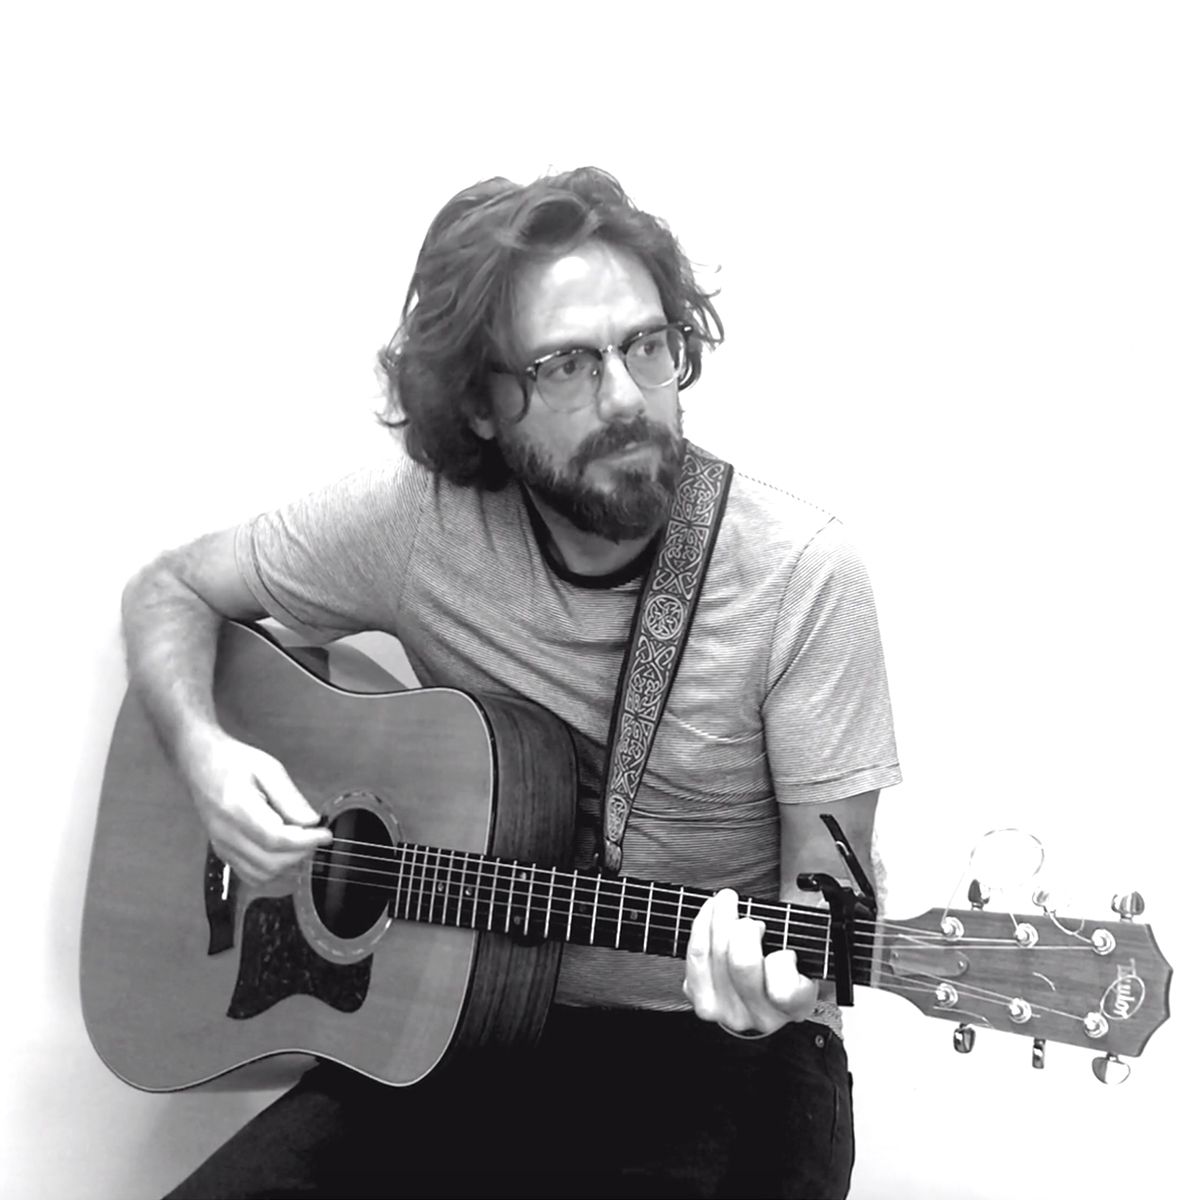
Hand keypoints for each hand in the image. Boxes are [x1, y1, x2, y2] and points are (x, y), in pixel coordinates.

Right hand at [182, 731, 330, 886]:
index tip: (325, 834)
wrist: (201, 765)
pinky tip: (283, 853)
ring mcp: (222, 846)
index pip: (275, 838)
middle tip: (316, 836)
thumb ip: (290, 797)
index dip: (305, 841)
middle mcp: (226, 833)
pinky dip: (272, 870)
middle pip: (270, 862)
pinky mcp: (222, 852)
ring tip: (302, 843)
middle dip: (301, 853)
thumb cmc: (233, 762)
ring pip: (261, 874)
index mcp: (237, 807)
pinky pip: (250, 875)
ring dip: (288, 864)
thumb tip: (311, 821)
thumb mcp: (268, 768)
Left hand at [684, 888, 817, 1034]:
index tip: (786, 949)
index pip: (785, 991)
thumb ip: (817, 926)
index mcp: (797, 1005)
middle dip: (744, 928)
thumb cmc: (789, 960)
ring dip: (719, 918)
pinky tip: (710, 912)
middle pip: (743, 965)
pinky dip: (700, 927)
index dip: (782, 961)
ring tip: (727, 901)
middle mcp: (763, 1017)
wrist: (765, 988)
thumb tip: (818, 895)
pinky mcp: (703, 1003)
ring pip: (714, 956)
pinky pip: (695, 957)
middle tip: (750, 917)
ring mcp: (729, 1014)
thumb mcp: (811, 948)